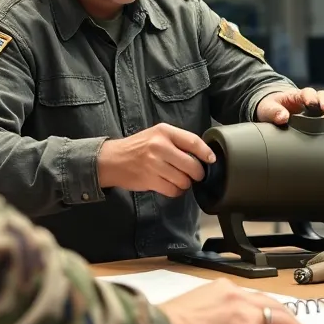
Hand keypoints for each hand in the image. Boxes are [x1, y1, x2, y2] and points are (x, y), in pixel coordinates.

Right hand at [96, 123, 214, 196]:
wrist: (112, 160)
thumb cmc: (138, 147)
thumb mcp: (157, 135)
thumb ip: (177, 141)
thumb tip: (202, 154)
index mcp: (164, 132)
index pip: (193, 141)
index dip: (206, 153)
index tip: (211, 160)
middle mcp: (159, 146)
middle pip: (192, 165)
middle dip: (198, 173)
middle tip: (195, 174)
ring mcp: (154, 164)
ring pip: (183, 180)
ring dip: (186, 184)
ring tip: (180, 180)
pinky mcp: (149, 180)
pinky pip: (173, 190)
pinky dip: (176, 191)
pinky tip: (172, 186)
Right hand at [162, 279, 323, 323]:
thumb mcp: (192, 310)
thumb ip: (213, 313)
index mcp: (222, 288)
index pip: (255, 298)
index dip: (272, 312)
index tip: (281, 320)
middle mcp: (236, 295)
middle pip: (276, 305)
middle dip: (295, 320)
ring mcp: (243, 313)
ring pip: (285, 320)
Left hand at [257, 87, 323, 127]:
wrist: (273, 112)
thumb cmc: (270, 107)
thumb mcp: (267, 108)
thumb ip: (273, 112)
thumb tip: (283, 117)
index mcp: (296, 95)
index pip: (307, 92)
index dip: (311, 97)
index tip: (311, 104)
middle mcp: (309, 99)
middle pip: (323, 96)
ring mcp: (316, 108)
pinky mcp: (320, 118)